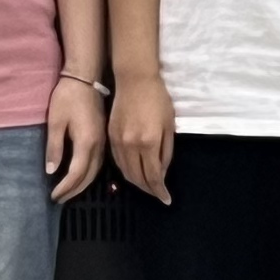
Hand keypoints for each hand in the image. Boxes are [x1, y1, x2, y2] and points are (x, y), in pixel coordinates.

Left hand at [44, 78, 106, 200]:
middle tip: (60, 199)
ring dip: (83, 184)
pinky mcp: (104, 137)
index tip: (54, 196)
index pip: (77, 173)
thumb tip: (51, 171)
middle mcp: (99, 145)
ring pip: (96, 171)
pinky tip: (81, 176)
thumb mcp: (55, 122)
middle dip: (74, 190)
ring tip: (69, 192)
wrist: (85, 79)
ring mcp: (103, 141)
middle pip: (89, 176)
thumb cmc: (67, 98)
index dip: (66, 187)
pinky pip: (99, 163)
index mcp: (87, 142)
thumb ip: (54, 147)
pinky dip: (89, 174)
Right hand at [111, 68, 176, 200]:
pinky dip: (126, 170)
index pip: (153, 176)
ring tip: (147, 185)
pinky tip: (134, 171)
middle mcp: (131, 145)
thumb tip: (162, 173)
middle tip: (157, 194)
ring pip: (125, 171)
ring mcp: (118, 141)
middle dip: (148, 189)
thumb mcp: (169, 126)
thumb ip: (166, 152)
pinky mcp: (110, 136)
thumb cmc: (158, 99)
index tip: (166, 199)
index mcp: (149, 142)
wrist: (135, 80)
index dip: (160, 191)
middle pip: (137, 178)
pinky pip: (117, 161)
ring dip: (136, 182)